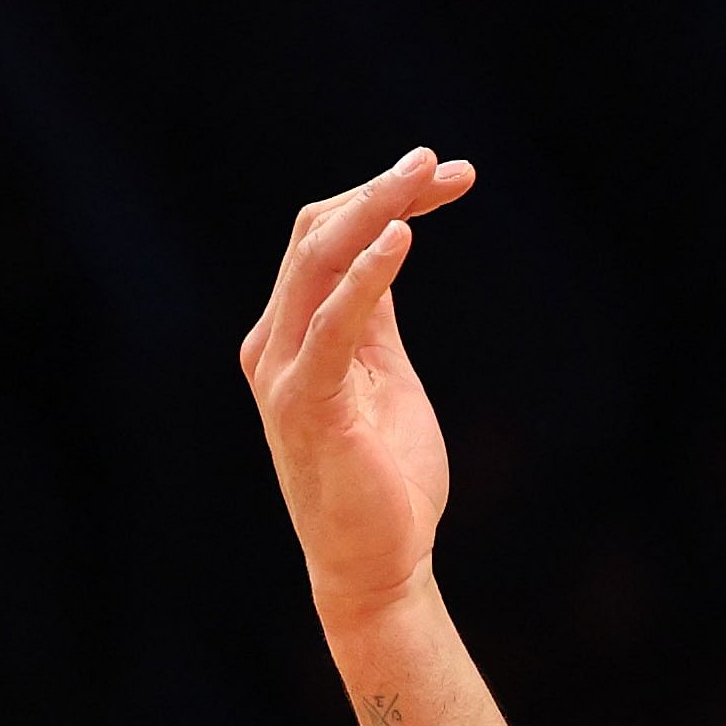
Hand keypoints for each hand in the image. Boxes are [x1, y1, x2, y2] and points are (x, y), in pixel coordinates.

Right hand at [240, 147, 475, 637]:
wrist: (376, 563)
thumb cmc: (385, 477)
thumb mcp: (383, 376)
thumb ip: (373, 317)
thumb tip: (386, 246)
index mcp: (293, 331)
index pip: (326, 238)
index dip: (382, 197)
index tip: (450, 177)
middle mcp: (275, 341)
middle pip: (317, 235)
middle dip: (381, 191)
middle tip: (442, 163)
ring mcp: (285, 371)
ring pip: (316, 262)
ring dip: (373, 211)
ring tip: (423, 175)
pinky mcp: (309, 403)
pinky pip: (332, 324)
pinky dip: (364, 275)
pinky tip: (401, 240)